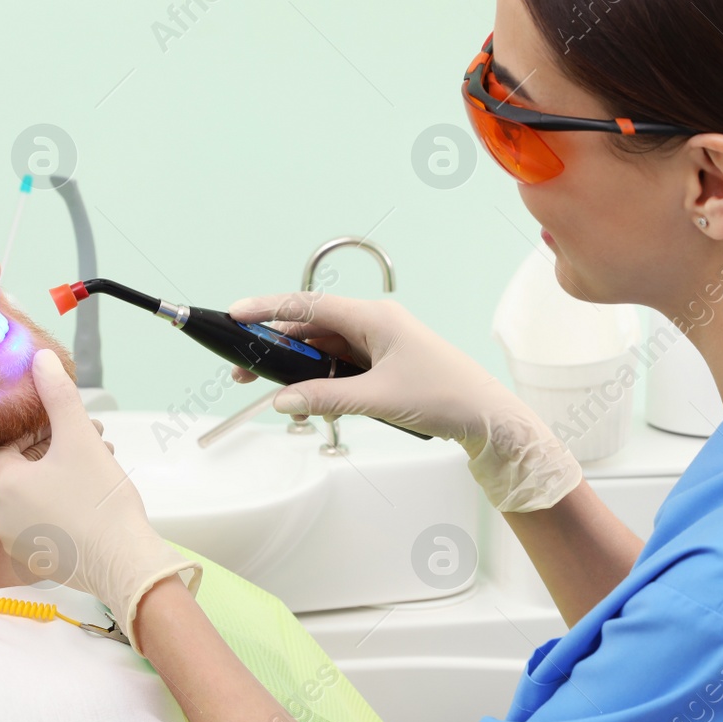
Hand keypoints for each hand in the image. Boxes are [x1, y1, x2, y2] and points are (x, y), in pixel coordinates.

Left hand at [0, 349, 199, 652]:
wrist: (126, 562)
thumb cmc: (101, 502)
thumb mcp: (80, 438)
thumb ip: (58, 395)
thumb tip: (40, 359)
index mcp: (3, 487)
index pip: (4, 446)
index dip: (33, 430)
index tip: (61, 426)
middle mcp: (0, 518)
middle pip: (20, 470)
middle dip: (53, 449)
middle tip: (87, 440)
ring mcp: (18, 543)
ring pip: (33, 496)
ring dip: (59, 475)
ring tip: (96, 466)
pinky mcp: (38, 560)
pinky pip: (42, 521)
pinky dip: (60, 504)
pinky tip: (91, 497)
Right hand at [228, 292, 582, 512]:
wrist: (486, 416)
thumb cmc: (444, 396)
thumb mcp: (377, 399)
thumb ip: (324, 398)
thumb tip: (282, 400)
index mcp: (374, 317)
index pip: (309, 305)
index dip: (269, 309)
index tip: (236, 315)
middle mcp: (374, 324)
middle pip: (311, 328)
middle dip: (275, 349)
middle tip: (241, 371)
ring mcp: (379, 344)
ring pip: (324, 350)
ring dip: (297, 370)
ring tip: (270, 392)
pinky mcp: (384, 365)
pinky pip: (340, 367)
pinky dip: (319, 381)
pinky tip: (306, 401)